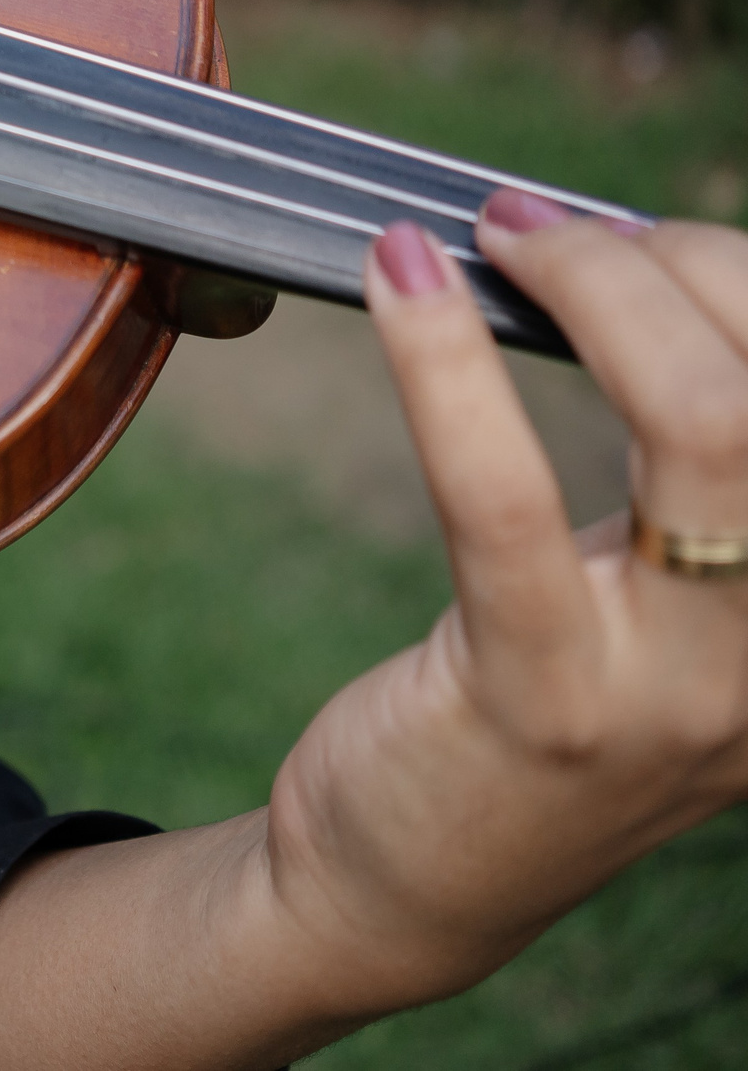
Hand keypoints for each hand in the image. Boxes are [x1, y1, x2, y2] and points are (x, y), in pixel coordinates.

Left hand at [263, 197, 747, 1011]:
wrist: (415, 881)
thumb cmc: (538, 692)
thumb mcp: (659, 588)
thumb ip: (688, 465)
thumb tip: (648, 265)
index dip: (736, 272)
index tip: (630, 234)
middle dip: (671, 263)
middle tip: (541, 232)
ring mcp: (680, 689)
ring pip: (709, 424)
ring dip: (598, 287)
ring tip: (491, 239)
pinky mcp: (541, 700)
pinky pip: (508, 499)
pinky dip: (449, 362)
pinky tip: (399, 276)